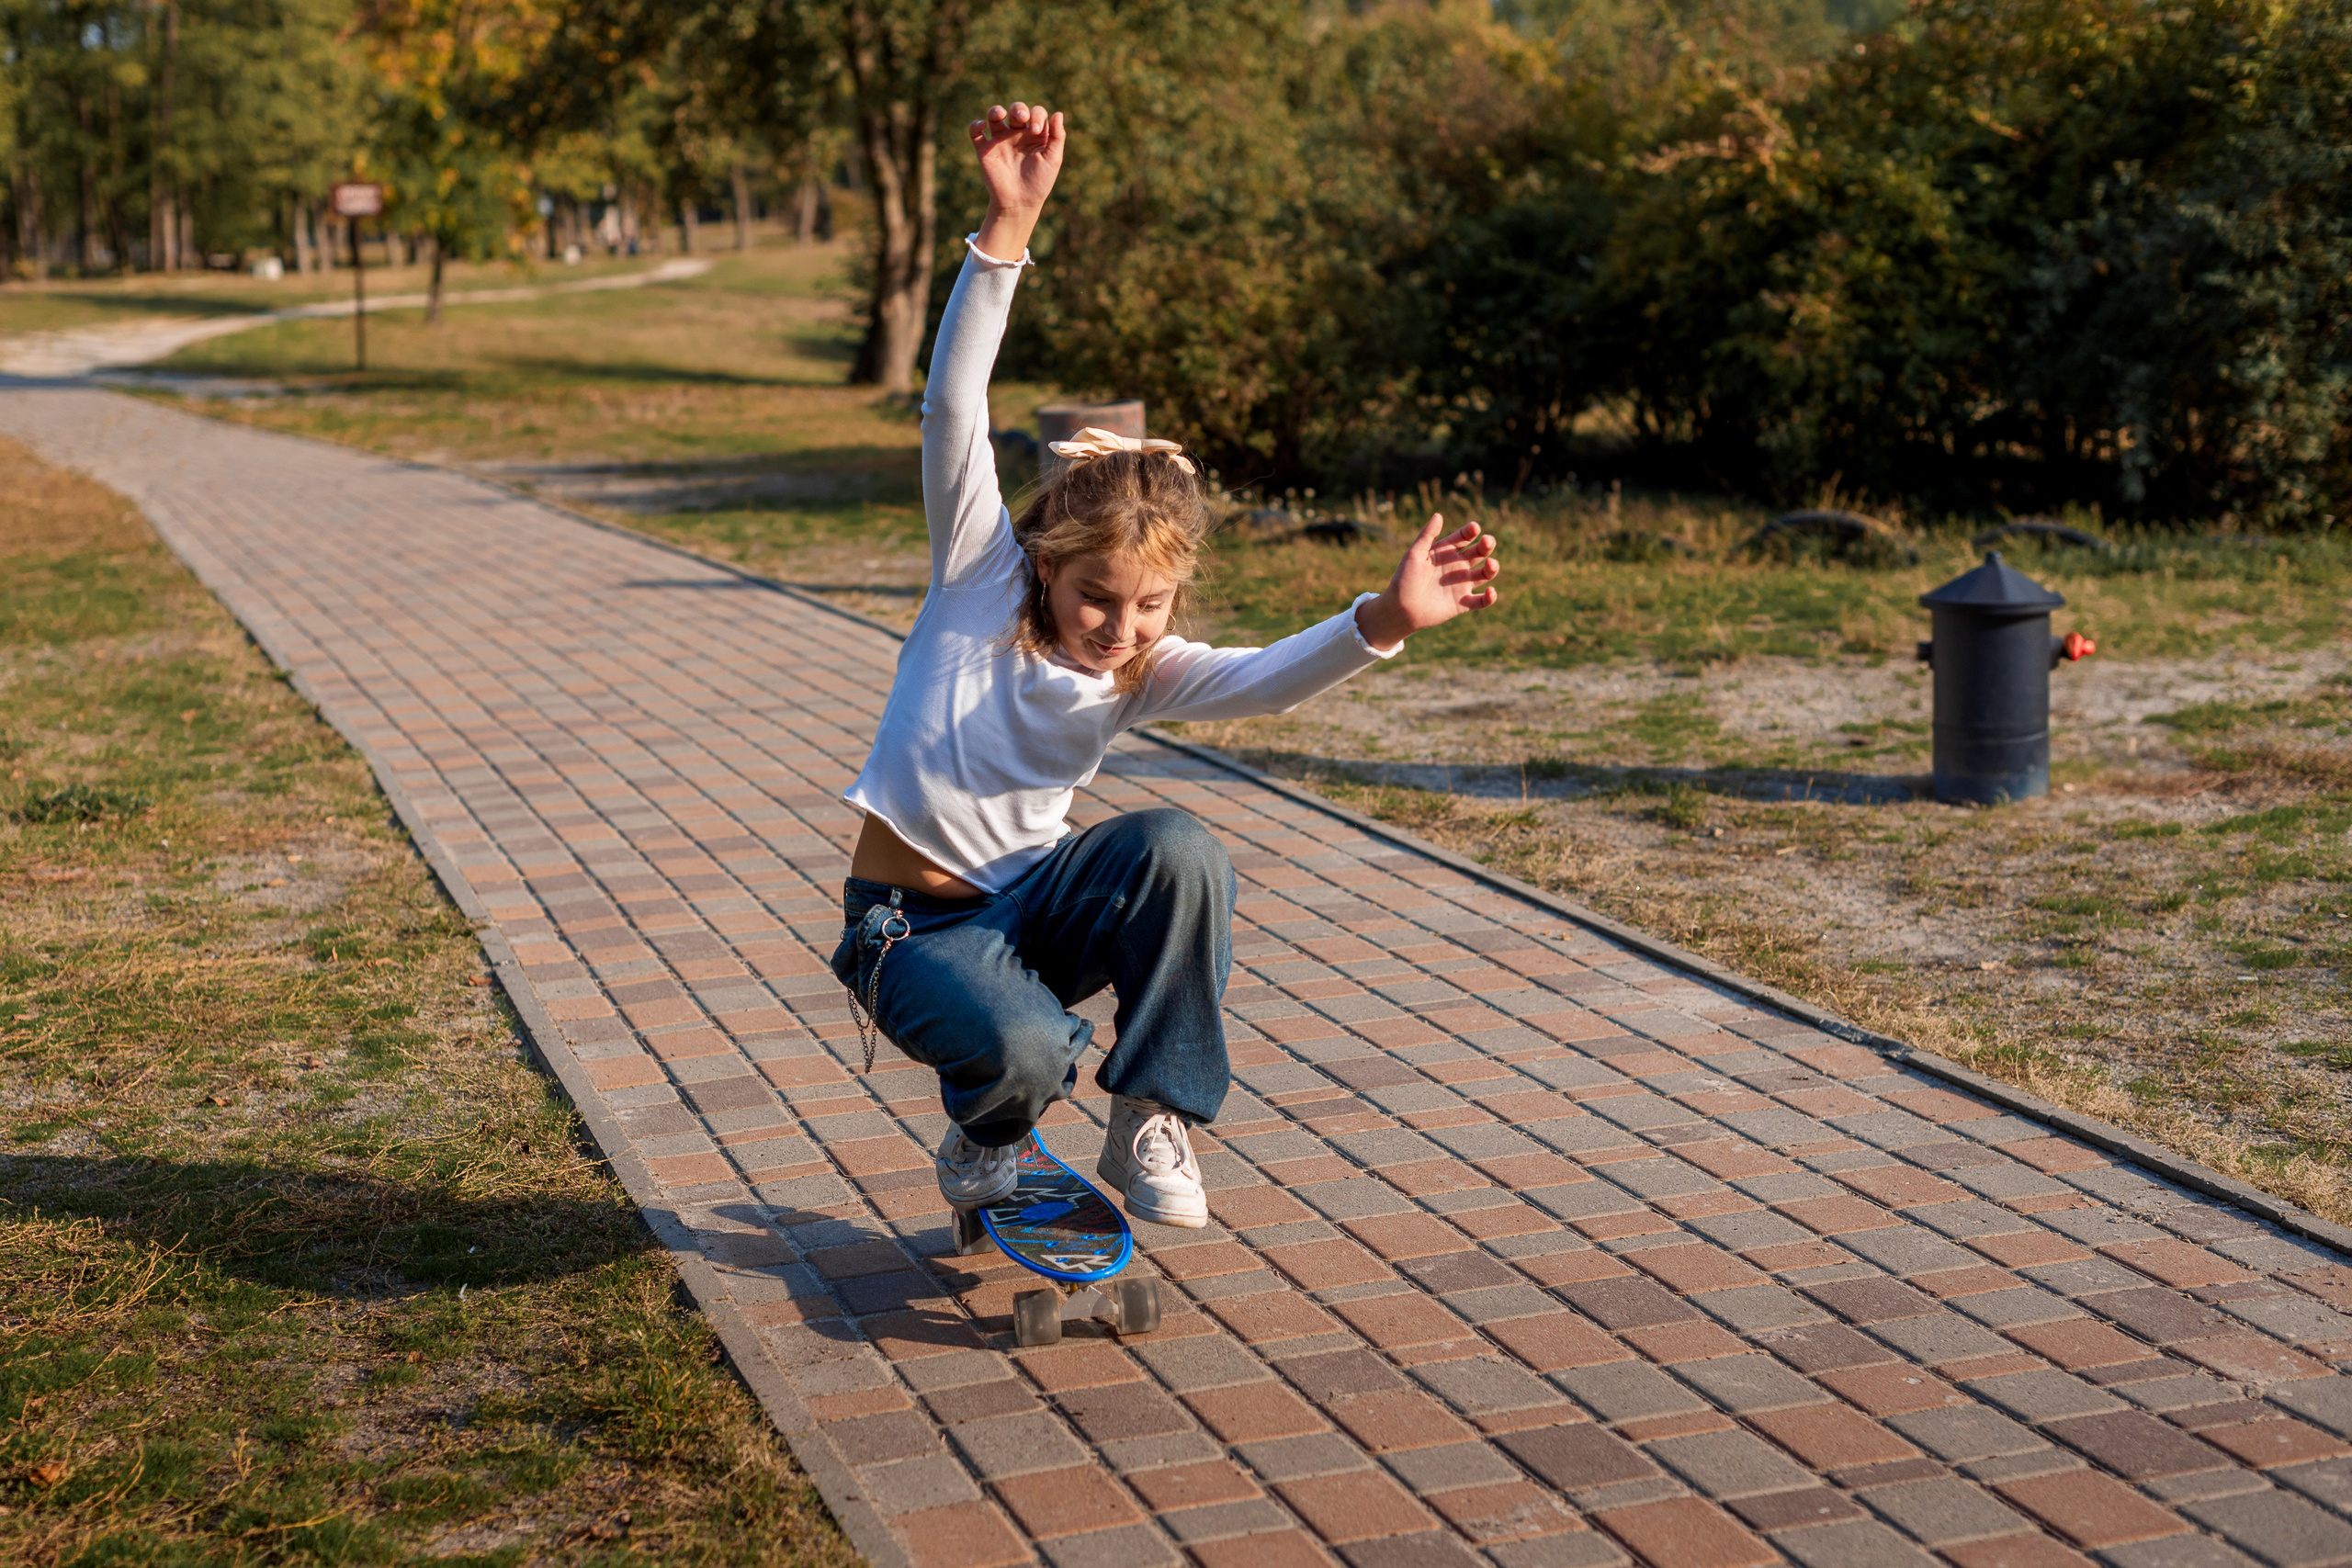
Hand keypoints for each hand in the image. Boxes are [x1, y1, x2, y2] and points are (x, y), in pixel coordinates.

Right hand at [971, 101, 1064, 259]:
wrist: (1019, 204)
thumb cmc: (1039, 182)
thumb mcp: (1053, 159)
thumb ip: (1057, 136)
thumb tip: (1058, 113)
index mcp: (1035, 135)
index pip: (1036, 113)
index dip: (1037, 115)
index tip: (1035, 131)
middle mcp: (1017, 135)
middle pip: (1016, 110)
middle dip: (1018, 109)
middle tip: (1022, 119)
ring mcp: (1000, 141)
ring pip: (994, 115)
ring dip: (995, 110)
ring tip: (999, 114)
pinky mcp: (985, 150)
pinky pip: (975, 132)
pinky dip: (975, 125)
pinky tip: (982, 126)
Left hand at [1353, 514, 1501, 649]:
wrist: (1400, 609)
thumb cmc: (1404, 579)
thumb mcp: (1414, 554)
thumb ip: (1427, 536)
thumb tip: (1438, 515)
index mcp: (1445, 552)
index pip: (1463, 537)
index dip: (1470, 531)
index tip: (1474, 528)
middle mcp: (1456, 566)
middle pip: (1478, 552)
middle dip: (1486, 545)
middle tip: (1487, 541)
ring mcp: (1461, 584)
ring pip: (1484, 574)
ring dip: (1491, 568)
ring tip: (1491, 564)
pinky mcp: (1463, 603)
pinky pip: (1481, 601)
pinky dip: (1490, 598)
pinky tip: (1491, 592)